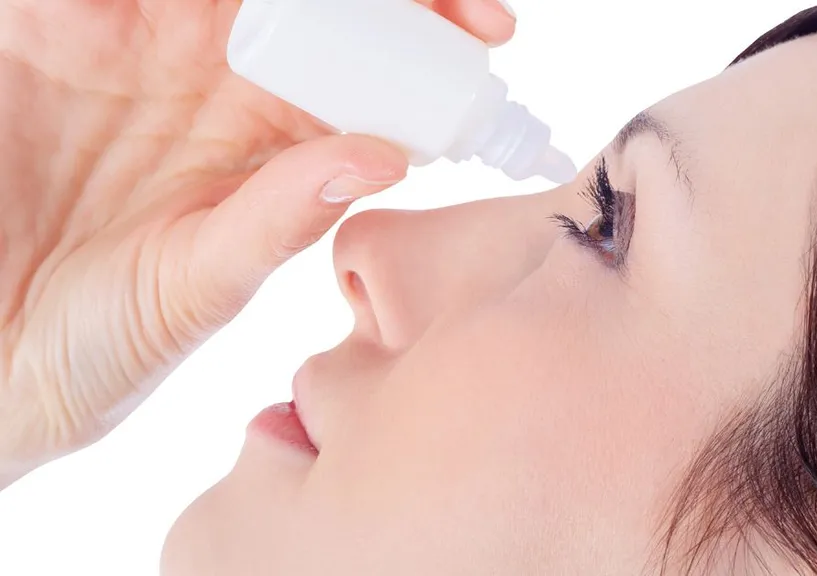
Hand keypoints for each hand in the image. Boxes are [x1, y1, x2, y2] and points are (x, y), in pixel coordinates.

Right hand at [0, 0, 514, 484]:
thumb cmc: (94, 344)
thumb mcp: (199, 287)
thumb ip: (278, 222)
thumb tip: (380, 159)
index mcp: (264, 147)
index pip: (362, 76)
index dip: (426, 47)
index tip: (491, 33)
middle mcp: (213, 84)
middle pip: (317, 4)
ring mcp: (136, 44)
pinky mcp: (51, 23)